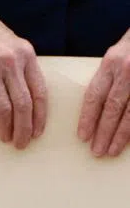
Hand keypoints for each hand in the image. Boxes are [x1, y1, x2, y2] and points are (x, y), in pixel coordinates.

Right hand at [0, 7, 46, 148]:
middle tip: (21, 141)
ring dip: (6, 128)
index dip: (40, 117)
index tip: (37, 131)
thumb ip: (23, 66)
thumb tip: (31, 101)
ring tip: (5, 136)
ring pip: (4, 109)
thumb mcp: (11, 43)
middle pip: (23, 105)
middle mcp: (9, 61)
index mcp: (25, 53)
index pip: (39, 93)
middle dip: (24, 129)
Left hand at [77, 29, 129, 156]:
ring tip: (111, 151)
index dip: (87, 117)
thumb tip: (94, 105)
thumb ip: (106, 77)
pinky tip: (128, 142)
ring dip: (120, 136)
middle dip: (103, 131)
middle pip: (112, 108)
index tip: (82, 135)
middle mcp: (126, 73)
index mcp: (111, 63)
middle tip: (95, 151)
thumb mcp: (115, 55)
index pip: (95, 94)